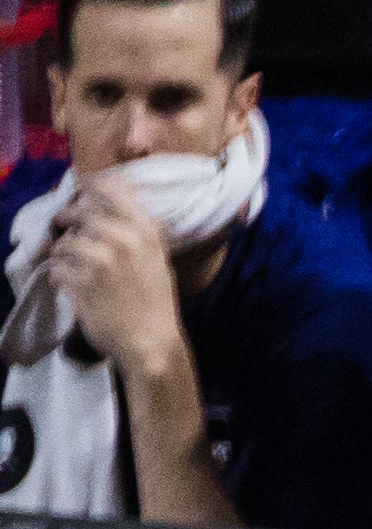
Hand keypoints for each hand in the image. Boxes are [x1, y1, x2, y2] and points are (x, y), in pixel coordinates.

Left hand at [38, 183, 180, 377]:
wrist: (151, 343)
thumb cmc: (157, 304)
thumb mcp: (158, 260)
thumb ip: (138, 232)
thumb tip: (115, 204)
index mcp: (145, 232)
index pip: (110, 190)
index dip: (90, 185)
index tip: (81, 187)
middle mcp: (122, 240)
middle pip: (79, 212)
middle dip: (68, 219)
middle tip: (64, 225)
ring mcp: (99, 260)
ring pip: (64, 242)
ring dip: (63, 254)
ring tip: (72, 267)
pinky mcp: (80, 281)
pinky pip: (57, 268)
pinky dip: (60, 277)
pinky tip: (72, 287)